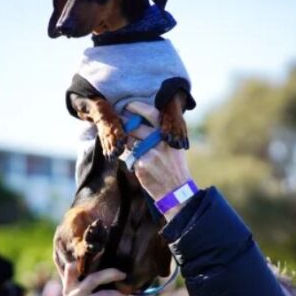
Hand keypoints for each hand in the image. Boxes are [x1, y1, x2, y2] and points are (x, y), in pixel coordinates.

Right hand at [57, 262, 125, 295]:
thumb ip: (96, 286)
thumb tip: (114, 271)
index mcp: (70, 286)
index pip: (71, 266)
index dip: (81, 257)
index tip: (98, 249)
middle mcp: (69, 290)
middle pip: (84, 269)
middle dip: (102, 264)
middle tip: (120, 268)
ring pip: (93, 280)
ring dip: (110, 275)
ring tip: (123, 275)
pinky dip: (114, 294)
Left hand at [124, 102, 193, 220]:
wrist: (176, 190)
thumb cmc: (174, 167)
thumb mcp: (174, 147)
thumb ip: (161, 134)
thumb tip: (141, 120)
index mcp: (168, 134)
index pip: (151, 113)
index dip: (137, 107)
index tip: (128, 105)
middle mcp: (160, 141)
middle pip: (135, 126)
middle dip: (125, 124)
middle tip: (119, 122)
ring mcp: (150, 153)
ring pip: (129, 140)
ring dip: (125, 141)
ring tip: (127, 143)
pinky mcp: (141, 165)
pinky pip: (128, 155)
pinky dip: (127, 156)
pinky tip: (130, 159)